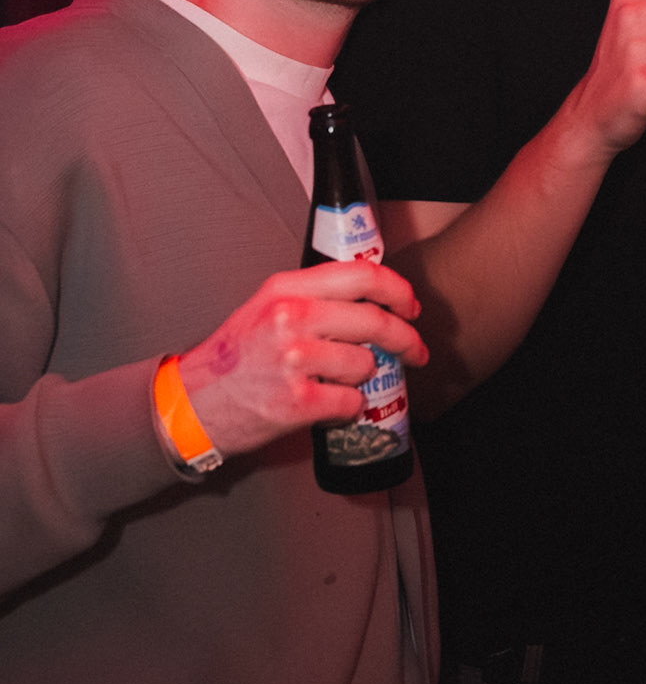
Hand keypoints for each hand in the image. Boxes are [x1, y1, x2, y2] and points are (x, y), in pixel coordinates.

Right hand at [178, 262, 427, 458]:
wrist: (191, 405)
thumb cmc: (235, 359)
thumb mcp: (267, 308)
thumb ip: (314, 297)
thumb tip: (374, 300)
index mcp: (287, 289)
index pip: (362, 275)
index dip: (398, 291)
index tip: (410, 307)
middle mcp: (291, 318)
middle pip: (375, 321)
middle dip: (406, 340)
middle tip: (415, 352)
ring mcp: (294, 360)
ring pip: (365, 365)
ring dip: (360, 379)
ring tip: (332, 382)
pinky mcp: (297, 401)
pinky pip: (351, 402)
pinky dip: (346, 408)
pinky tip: (325, 405)